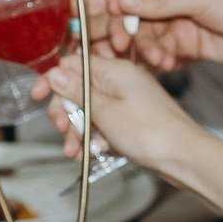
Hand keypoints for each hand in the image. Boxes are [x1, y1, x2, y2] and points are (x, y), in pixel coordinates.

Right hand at [39, 53, 208, 177]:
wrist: (185, 157)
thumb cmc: (151, 131)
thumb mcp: (105, 111)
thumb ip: (77, 92)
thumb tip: (54, 73)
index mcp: (115, 69)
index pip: (73, 64)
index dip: (52, 80)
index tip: (38, 97)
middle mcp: (121, 80)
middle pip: (79, 89)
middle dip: (65, 112)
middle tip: (63, 130)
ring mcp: (128, 100)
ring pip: (90, 110)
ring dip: (78, 130)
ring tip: (75, 152)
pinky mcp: (133, 119)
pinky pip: (105, 124)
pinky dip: (95, 137)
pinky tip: (92, 153)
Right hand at [108, 0, 222, 70]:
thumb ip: (160, 1)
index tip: (103, 16)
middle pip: (130, 14)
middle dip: (123, 29)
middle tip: (121, 44)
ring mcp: (177, 22)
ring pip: (143, 37)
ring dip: (143, 48)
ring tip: (157, 57)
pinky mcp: (186, 45)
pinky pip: (160, 54)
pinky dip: (158, 61)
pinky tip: (165, 63)